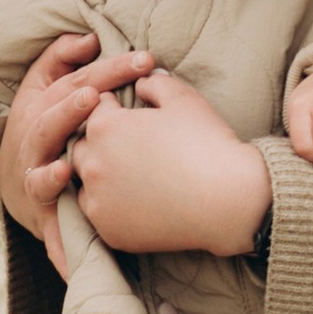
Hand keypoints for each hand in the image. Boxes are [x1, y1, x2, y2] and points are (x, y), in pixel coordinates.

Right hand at [0, 35, 148, 284]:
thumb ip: (62, 59)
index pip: (73, 85)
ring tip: (66, 169)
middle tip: (94, 99)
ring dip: (51, 175)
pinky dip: (60, 247)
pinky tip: (72, 256)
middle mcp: (35, 146)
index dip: (106, 71)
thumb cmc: (44, 125)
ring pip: (39, 179)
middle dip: (70, 111)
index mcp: (41, 110)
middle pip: (49, 125)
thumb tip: (86, 37)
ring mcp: (37, 183)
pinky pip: (51, 234)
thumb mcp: (45, 87)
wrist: (14, 182)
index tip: (144, 59)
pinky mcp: (44, 219)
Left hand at [67, 69, 271, 256]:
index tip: (133, 114)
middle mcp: (92, 163)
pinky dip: (111, 206)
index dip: (116, 107)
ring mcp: (98, 200)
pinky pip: (99, 213)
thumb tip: (139, 83)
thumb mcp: (183, 98)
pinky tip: (137, 200)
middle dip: (103, 141)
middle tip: (133, 146)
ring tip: (133, 174)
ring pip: (86, 181)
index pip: (95, 108)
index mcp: (104, 126)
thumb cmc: (207, 143)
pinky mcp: (109, 230)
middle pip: (84, 145)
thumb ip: (153, 83)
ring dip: (102, 174)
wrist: (228, 200)